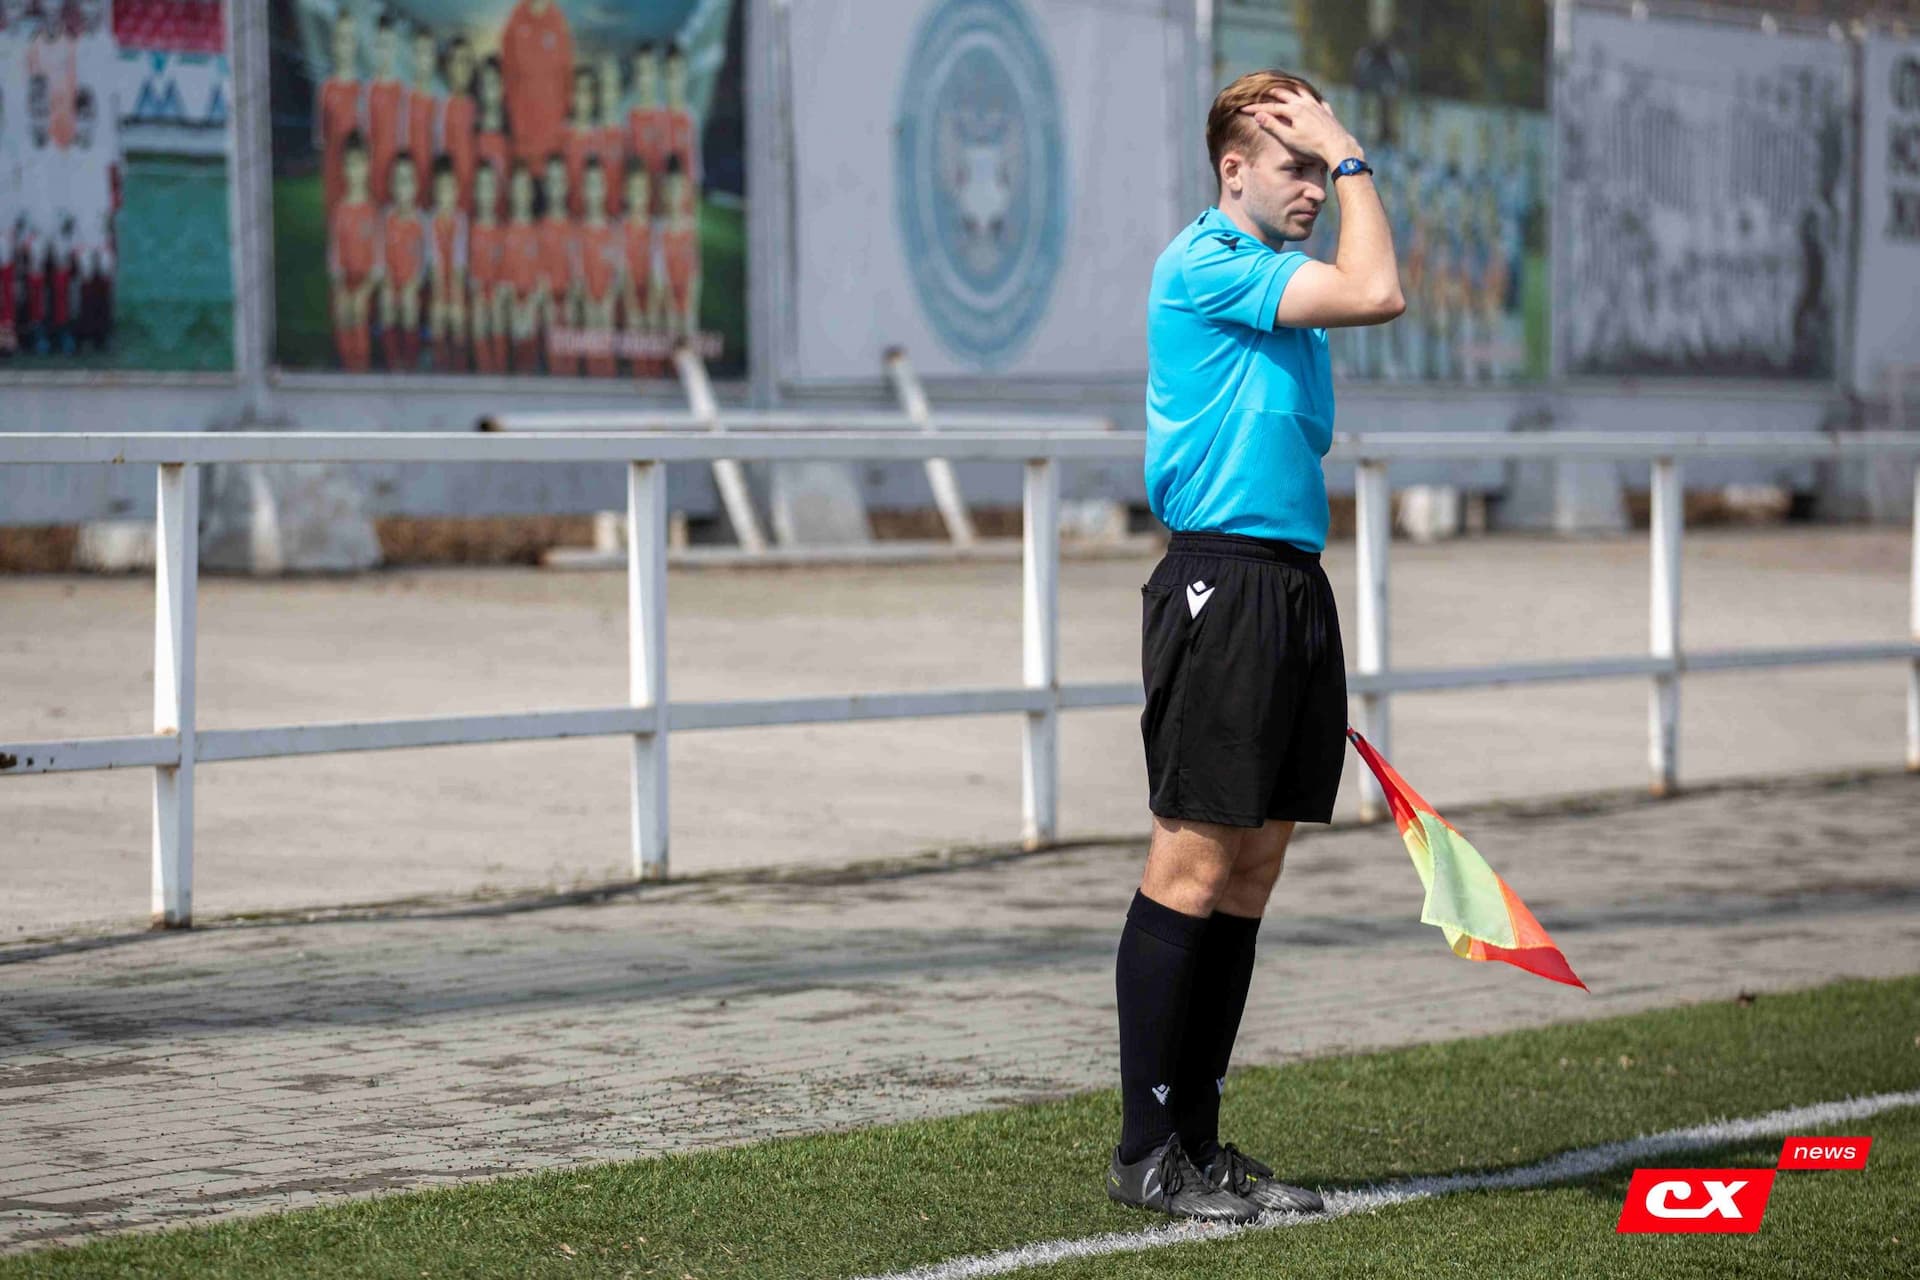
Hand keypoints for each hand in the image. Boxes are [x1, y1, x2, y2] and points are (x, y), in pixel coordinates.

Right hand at [1239, 89, 1359, 166]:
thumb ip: (1273, 126)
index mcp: (1293, 110)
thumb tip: (1258, 115)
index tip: (1243, 109)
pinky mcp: (1326, 111)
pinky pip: (1317, 99)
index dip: (1255, 108)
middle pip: (1284, 94)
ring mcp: (1316, 106)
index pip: (1270, 107)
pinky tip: (1311, 98)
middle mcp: (1304, 103)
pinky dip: (1310, 96)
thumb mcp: (1288, 138)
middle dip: (1271, 93)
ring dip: (1290, 89)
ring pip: (1301, 91)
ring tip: (1285, 88)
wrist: (1336, 146)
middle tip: (1261, 93)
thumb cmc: (1311, 145)